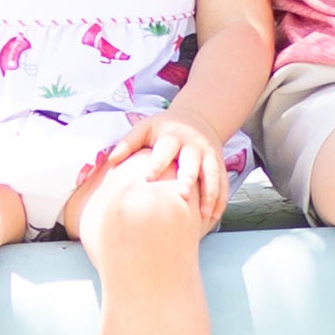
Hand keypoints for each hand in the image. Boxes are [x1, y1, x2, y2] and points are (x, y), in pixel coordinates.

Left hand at [106, 111, 229, 219]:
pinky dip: (221, 199)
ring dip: (210, 193)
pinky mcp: (219, 164)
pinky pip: (223, 182)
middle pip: (192, 162)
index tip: (148, 178)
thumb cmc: (164, 128)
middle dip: (189, 178)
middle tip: (183, 196)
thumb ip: (129, 142)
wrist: (197, 118)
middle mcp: (193, 145)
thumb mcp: (145, 128)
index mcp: (173, 136)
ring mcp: (209, 155)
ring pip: (212, 174)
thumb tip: (111, 160)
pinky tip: (215, 216)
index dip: (157, 163)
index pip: (165, 150)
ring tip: (204, 214)